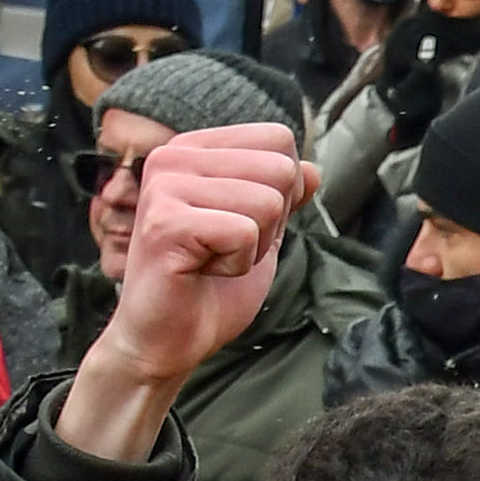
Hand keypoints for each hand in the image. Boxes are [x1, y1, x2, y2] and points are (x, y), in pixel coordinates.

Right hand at [65, 124, 317, 459]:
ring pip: (267, 202)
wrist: (167, 341)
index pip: (278, 140)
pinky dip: (237, 264)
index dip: (283, 192)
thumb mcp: (261, 234)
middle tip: (226, 248)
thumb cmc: (209, 288)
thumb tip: (315, 169)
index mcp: (195, 149)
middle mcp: (173, 156)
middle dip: (271, 223)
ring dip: (253, 247)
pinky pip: (244, 233)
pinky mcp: (164, 222)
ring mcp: (165, 185)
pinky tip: (201, 272)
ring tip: (211, 260)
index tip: (241, 225)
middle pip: (280, 169)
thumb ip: (284, 198)